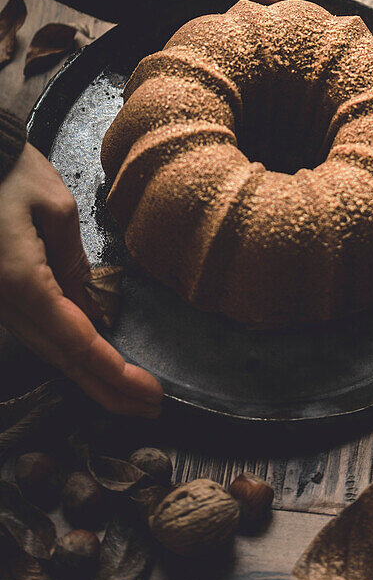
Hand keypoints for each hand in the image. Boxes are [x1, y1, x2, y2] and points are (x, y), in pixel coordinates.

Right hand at [0, 145, 162, 415]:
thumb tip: (88, 306)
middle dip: (108, 388)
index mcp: (21, 282)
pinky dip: (72, 352)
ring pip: (49, 351)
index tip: (147, 391)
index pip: (76, 340)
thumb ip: (74, 262)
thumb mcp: (56, 208)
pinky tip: (99, 365)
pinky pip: (39, 331)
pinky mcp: (2, 294)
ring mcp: (0, 302)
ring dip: (91, 376)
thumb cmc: (8, 173)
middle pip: (62, 358)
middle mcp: (6, 302)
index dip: (113, 371)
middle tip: (151, 407)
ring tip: (132, 395)